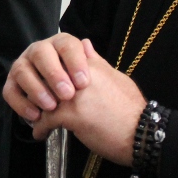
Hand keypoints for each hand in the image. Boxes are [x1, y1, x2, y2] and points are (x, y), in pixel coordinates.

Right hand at [3, 33, 93, 120]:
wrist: (73, 106)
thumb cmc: (83, 89)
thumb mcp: (94, 75)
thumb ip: (92, 62)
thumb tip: (87, 44)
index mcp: (60, 44)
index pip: (66, 44)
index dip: (75, 62)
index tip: (83, 83)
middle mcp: (39, 50)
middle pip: (41, 53)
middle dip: (54, 74)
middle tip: (67, 95)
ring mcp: (23, 65)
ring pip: (22, 70)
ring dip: (36, 89)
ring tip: (51, 107)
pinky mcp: (12, 83)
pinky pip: (10, 91)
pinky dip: (21, 104)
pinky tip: (36, 116)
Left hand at [28, 42, 146, 166]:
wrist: (142, 133)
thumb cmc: (133, 108)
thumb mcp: (116, 77)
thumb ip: (95, 61)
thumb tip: (84, 44)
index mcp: (89, 65)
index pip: (58, 60)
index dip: (49, 73)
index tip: (46, 83)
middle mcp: (78, 75)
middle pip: (45, 78)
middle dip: (37, 90)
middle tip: (36, 102)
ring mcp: (72, 94)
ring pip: (40, 97)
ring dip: (35, 109)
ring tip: (35, 118)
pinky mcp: (69, 114)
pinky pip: (44, 119)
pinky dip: (40, 128)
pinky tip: (41, 133)